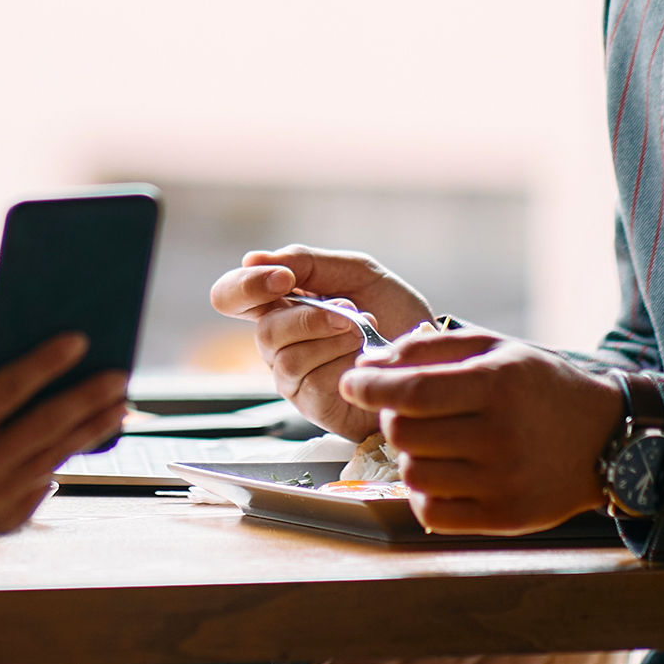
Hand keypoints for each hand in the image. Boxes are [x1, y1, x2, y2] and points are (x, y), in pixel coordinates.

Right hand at [0, 327, 128, 555]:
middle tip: (118, 376)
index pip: (5, 391)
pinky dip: (69, 456)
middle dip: (86, 399)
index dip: (44, 364)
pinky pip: (46, 482)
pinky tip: (93, 434)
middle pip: (43, 427)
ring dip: (93, 429)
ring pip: (55, 458)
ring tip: (120, 405)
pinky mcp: (9, 521)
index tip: (79, 340)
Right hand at [207, 246, 434, 441]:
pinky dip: (343, 364)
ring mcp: (293, 377)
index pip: (231, 295)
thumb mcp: (356, 273)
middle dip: (308, 317)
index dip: (247, 285)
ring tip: (364, 334)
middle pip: (262, 330)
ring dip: (332, 339)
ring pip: (286, 358)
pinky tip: (364, 359)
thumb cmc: (393, 312)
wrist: (432, 352)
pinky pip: (312, 383)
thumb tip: (251, 258)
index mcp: (281, 304)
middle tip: (347, 311)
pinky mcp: (312, 406)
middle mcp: (279, 342)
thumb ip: (307, 262)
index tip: (284, 279)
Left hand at [338, 327, 623, 534]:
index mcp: (497, 385)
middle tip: (410, 410)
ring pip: (411, 473)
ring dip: (409, 454)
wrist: (606, 438)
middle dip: (393, 416)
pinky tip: (444, 472)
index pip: (410, 391)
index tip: (352, 382)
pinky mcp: (503, 517)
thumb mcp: (496, 349)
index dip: (369, 386)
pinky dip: (424, 492)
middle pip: (403, 432)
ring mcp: (502, 481)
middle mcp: (500, 435)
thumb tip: (369, 361)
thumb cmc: (541, 388)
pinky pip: (430, 511)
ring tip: (435, 441)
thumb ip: (430, 348)